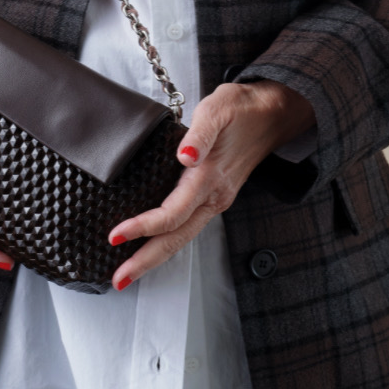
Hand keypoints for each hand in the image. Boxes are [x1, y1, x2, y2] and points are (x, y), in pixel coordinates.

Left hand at [107, 79, 314, 289]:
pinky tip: (153, 244)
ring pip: (183, 237)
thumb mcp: (217, 110)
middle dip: (146, 261)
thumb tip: (184, 156)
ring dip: (155, 255)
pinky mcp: (215, 196)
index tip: (116, 234)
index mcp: (210, 177)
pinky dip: (168, 240)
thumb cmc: (242, 108)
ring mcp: (216, 199)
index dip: (143, 227)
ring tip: (129, 270)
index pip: (173, 213)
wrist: (272, 113)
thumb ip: (199, 134)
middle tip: (118, 279)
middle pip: (176, 239)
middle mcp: (214, 196)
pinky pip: (188, 226)